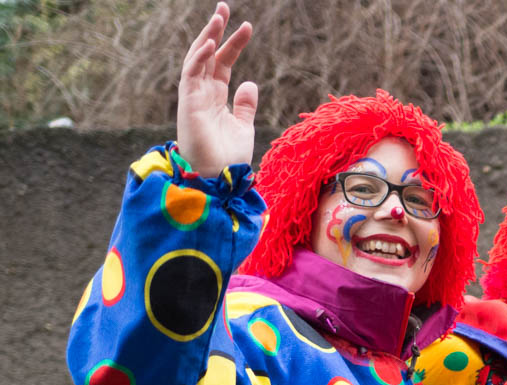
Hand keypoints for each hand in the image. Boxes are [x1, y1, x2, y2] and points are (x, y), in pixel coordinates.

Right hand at [177, 3, 256, 176]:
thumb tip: (250, 83)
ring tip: (219, 17)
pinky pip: (191, 75)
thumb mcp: (243, 127)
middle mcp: (202, 93)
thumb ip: (244, 105)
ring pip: (197, 59)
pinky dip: (200, 58)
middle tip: (224, 7)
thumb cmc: (228, 157)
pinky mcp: (188, 104)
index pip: (223, 63)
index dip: (233, 44)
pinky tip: (211, 44)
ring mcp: (193, 97)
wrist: (219, 178)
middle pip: (208, 55)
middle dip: (215, 31)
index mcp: (215, 97)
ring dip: (207, 37)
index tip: (247, 27)